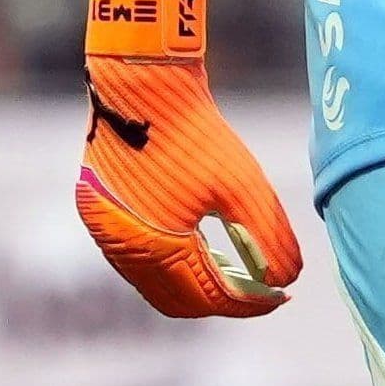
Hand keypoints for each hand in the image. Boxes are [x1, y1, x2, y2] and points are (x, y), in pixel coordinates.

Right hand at [78, 0, 302, 315]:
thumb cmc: (195, 133)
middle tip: (259, 287)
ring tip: (234, 264)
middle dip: (220, 299)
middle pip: (176, 300)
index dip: (249, 303)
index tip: (281, 295)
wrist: (142, 82)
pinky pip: (134, 252)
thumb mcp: (242, 183)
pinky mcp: (97, 206)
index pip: (208, 299)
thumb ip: (267, 236)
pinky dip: (168, 257)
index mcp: (155, 251)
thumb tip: (287, 278)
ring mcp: (104, 230)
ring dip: (193, 281)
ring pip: (152, 279)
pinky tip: (196, 238)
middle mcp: (122, 250)